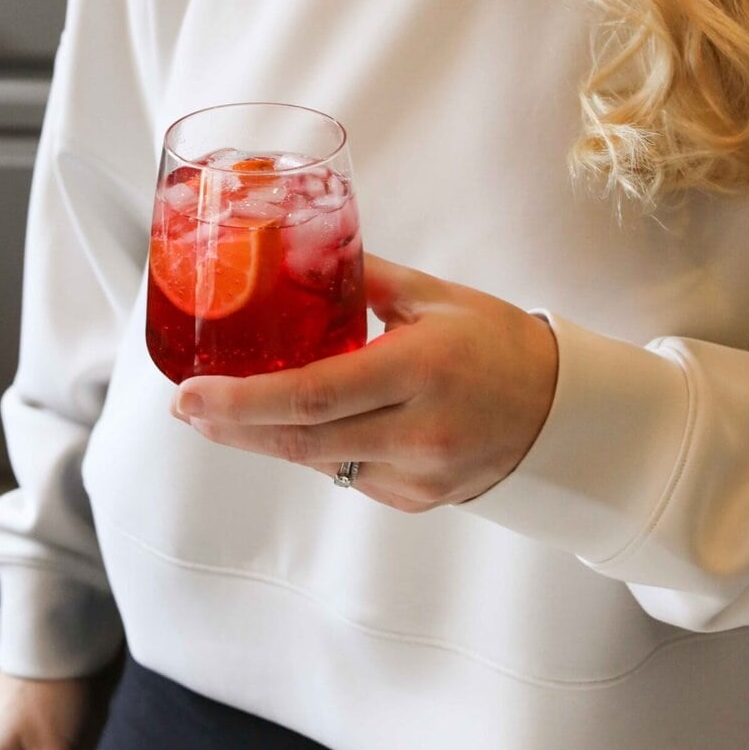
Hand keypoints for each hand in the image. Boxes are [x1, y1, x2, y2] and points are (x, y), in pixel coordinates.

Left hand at [171, 253, 557, 510]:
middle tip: (184, 407)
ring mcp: (420, 474)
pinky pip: (347, 474)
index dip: (244, 400)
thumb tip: (297, 249)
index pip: (315, 394)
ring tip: (218, 412)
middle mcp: (421, 430)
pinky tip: (293, 424)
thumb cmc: (499, 342)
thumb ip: (364, 276)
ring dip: (263, 437)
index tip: (191, 394)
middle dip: (233, 425)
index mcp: (423, 369)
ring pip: (319, 462)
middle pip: (303, 440)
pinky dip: (313, 447)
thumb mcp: (435, 296)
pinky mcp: (418, 500)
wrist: (564, 411)